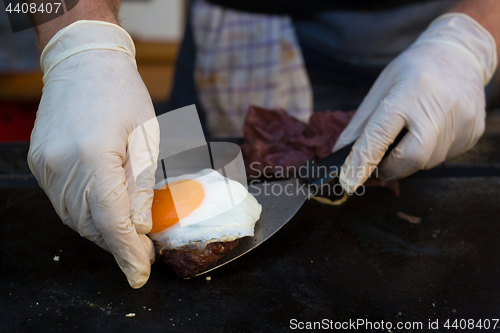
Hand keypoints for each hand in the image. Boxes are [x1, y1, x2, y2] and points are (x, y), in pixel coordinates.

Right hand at [28, 21, 159, 287]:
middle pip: (91, 224)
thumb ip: (142, 185)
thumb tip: (141, 225)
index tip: (140, 273)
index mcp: (94, 157)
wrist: (83, 62)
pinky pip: (63, 201)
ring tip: (128, 231)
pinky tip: (104, 210)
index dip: (127, 251)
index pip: (112, 220)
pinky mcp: (40, 162)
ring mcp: (46, 165)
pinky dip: (85, 213)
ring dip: (101, 231)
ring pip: (74, 218)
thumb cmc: (123, 94)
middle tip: (144, 248)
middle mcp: (63, 165)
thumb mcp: (146, 137)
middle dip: (118, 243)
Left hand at [333, 13, 496, 193]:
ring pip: (427, 162)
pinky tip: (430, 130)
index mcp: (409, 92)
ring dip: (409, 158)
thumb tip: (340, 153)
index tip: (348, 181)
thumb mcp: (381, 87)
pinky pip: (443, 157)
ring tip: (410, 133)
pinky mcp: (473, 132)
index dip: (361, 161)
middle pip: (411, 158)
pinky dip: (428, 152)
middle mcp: (439, 107)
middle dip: (390, 168)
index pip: (380, 134)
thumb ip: (360, 124)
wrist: (460, 54)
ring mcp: (462, 121)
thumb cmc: (415, 70)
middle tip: (381, 163)